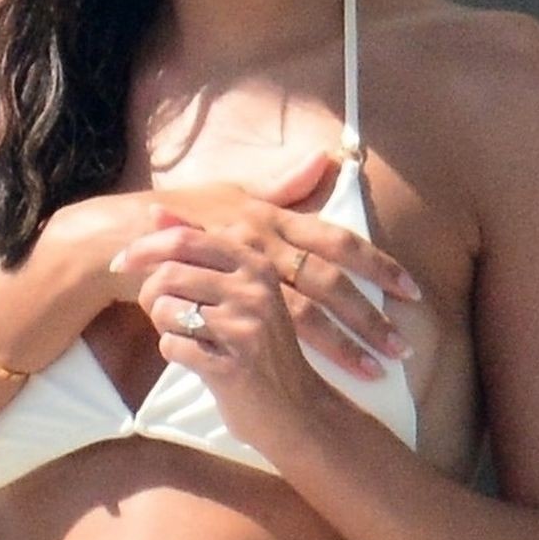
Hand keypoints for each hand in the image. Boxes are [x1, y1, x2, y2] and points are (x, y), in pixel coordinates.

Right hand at [106, 149, 418, 373]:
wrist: (126, 238)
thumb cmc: (186, 214)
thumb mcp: (237, 194)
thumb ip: (283, 186)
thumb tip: (323, 161)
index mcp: (276, 219)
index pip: (339, 242)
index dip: (378, 265)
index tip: (412, 291)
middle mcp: (266, 243)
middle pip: (331, 283)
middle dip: (371, 316)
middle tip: (403, 348)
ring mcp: (243, 274)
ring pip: (306, 313)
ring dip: (343, 344)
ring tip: (375, 370)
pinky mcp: (221, 303)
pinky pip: (266, 331)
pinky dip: (292, 354)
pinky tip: (318, 378)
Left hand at [128, 226, 387, 453]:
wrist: (295, 408)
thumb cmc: (260, 344)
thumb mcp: (241, 287)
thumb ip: (199, 246)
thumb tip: (153, 210)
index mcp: (256, 264)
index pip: (185, 239)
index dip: (143, 248)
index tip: (120, 264)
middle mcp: (254, 289)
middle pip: (168, 275)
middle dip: (152, 297)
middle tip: (165, 314)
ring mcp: (246, 328)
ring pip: (166, 311)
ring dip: (165, 328)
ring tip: (191, 338)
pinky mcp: (232, 366)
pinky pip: (172, 347)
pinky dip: (177, 355)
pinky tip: (201, 360)